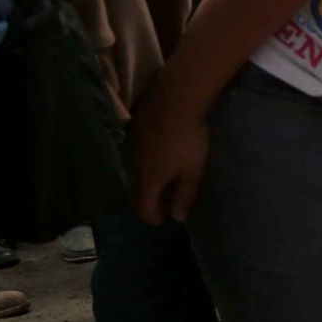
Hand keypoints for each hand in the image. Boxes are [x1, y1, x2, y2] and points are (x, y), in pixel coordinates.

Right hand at [127, 84, 208, 224]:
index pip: (143, 208)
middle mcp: (132, 168)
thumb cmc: (188, 140)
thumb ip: (184, 196)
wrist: (175, 101)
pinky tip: (155, 161)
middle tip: (161, 205)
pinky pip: (132, 158)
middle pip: (134, 193)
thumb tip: (176, 218)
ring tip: (159, 185)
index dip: (153, 218)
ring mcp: (129, 149)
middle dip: (146, 203)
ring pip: (131, 175)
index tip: (163, 220)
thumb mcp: (192, 172)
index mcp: (147, 181)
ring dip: (143, 184)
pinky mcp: (131, 134)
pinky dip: (142, 167)